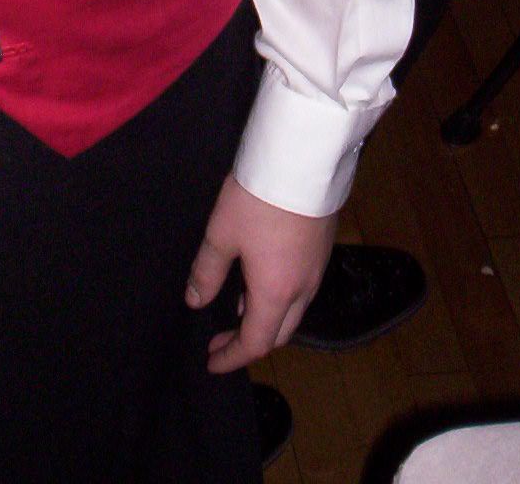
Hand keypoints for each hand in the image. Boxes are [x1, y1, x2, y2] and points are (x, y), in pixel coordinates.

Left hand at [185, 175, 335, 371]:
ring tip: (239, 306)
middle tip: (223, 339)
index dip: (232, 356)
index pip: (256, 342)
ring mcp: (318, 267)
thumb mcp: (222, 233)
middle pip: (280, 332)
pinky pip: (303, 287)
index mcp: (276, 292)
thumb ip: (207, 271)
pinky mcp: (324, 246)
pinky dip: (281, 296)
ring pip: (294, 309)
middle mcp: (303, 288)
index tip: (212, 361)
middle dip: (251, 341)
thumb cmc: (258, 199)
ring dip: (268, 317)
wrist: (304, 157)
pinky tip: (264, 276)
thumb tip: (195, 300)